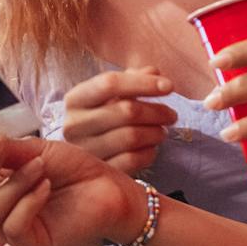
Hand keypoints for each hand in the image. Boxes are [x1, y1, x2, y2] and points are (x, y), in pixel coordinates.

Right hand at [0, 135, 143, 245]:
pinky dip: (27, 204)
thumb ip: (9, 151)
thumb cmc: (75, 169)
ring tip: (39, 166)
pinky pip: (13, 228)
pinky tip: (46, 188)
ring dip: (12, 183)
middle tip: (1, 144)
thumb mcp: (39, 150)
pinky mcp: (32, 245)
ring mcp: (14, 229)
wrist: (110, 188)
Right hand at [61, 68, 177, 173]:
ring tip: (162, 132)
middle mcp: (74, 124)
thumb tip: (153, 72)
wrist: (79, 160)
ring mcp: (84, 151)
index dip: (144, 83)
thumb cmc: (100, 119)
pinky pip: (132, 160)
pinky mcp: (97, 172)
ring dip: (156, 133)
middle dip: (157, 112)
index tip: (169, 86)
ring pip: (132, 137)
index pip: (110, 83)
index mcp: (75, 99)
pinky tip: (151, 148)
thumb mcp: (109, 97)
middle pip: (127, 111)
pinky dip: (149, 153)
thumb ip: (132, 80)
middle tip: (172, 115)